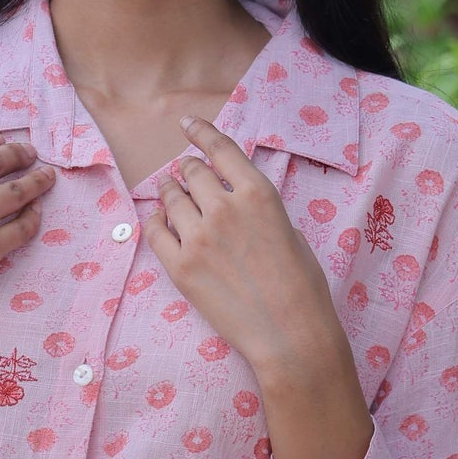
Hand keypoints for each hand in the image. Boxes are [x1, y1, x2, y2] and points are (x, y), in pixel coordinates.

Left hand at [142, 116, 350, 383]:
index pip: (220, 149)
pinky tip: (160, 221)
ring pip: (171, 198)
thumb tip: (232, 200)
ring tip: (169, 192)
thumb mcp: (290, 231)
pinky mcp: (180, 266)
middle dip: (188, 170)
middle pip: (191, 172)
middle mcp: (225, 208)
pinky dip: (156, 221)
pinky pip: (155, 231)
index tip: (187, 124)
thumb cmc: (302, 287)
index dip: (200, 132)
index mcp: (259, 194)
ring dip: (170, 191)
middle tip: (185, 174)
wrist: (289, 334)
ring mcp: (198, 237)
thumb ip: (257, 208)